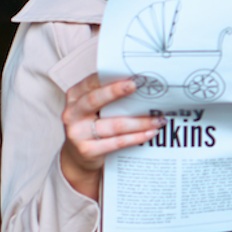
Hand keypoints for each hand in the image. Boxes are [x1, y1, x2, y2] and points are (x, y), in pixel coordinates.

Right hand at [60, 74, 165, 199]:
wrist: (78, 156)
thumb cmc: (93, 123)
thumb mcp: (95, 106)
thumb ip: (109, 94)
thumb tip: (140, 82)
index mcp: (75, 96)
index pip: (92, 82)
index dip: (110, 78)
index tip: (129, 75)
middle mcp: (72, 113)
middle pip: (95, 100)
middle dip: (116, 92)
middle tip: (136, 86)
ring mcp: (78, 133)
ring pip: (114, 124)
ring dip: (140, 122)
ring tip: (158, 119)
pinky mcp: (87, 150)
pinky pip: (117, 142)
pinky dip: (137, 137)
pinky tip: (150, 133)